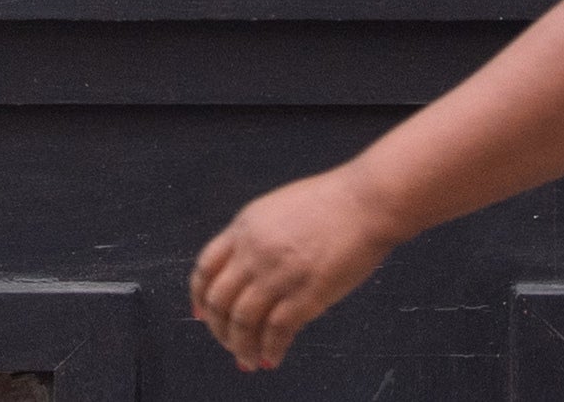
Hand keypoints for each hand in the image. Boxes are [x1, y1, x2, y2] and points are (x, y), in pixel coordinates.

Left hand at [190, 169, 398, 372]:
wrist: (364, 203)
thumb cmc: (328, 204)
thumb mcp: (275, 211)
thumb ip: (257, 238)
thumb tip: (247, 270)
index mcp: (243, 228)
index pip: (205, 268)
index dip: (199, 296)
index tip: (200, 314)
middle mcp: (253, 252)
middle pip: (219, 300)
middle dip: (218, 329)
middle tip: (227, 344)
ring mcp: (278, 274)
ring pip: (243, 321)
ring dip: (241, 346)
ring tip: (247, 360)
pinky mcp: (306, 294)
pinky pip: (277, 331)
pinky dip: (270, 349)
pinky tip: (272, 358)